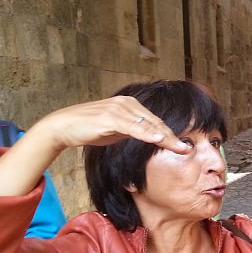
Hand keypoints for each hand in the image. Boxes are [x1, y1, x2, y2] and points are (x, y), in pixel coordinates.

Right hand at [34, 96, 187, 153]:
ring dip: (165, 137)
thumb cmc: (90, 128)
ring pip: (147, 125)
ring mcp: (119, 109)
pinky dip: (146, 133)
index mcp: (131, 105)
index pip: (156, 121)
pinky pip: (132, 126)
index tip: (183, 146)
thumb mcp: (117, 130)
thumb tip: (147, 137)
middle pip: (155, 122)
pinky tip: (157, 138)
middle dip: (172, 137)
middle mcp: (127, 103)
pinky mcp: (110, 117)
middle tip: (187, 149)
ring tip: (179, 147)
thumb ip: (133, 131)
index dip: (170, 134)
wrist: (64, 126)